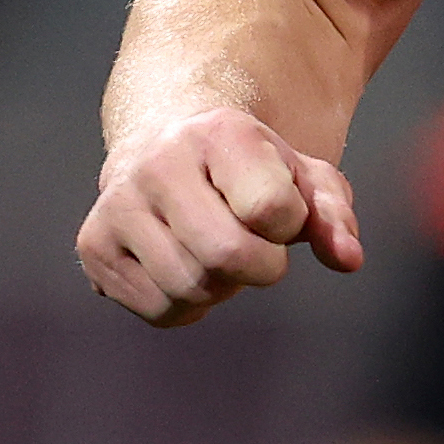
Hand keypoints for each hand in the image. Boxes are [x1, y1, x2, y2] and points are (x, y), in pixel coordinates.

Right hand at [77, 106, 362, 325]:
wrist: (166, 145)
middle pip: (226, 256)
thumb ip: (333, 214)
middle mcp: (158, 163)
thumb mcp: (302, 176)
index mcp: (218, 133)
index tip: (280, 212)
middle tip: (258, 249)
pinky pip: (160, 310)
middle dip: (260, 267)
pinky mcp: (95, 245)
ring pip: (190, 289)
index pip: (272, 210)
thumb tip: (349, 259)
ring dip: (221, 287)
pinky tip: (185, 264)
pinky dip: (187, 304)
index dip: (289, 226)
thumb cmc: (249, 167)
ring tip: (216, 250)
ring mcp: (118, 204)